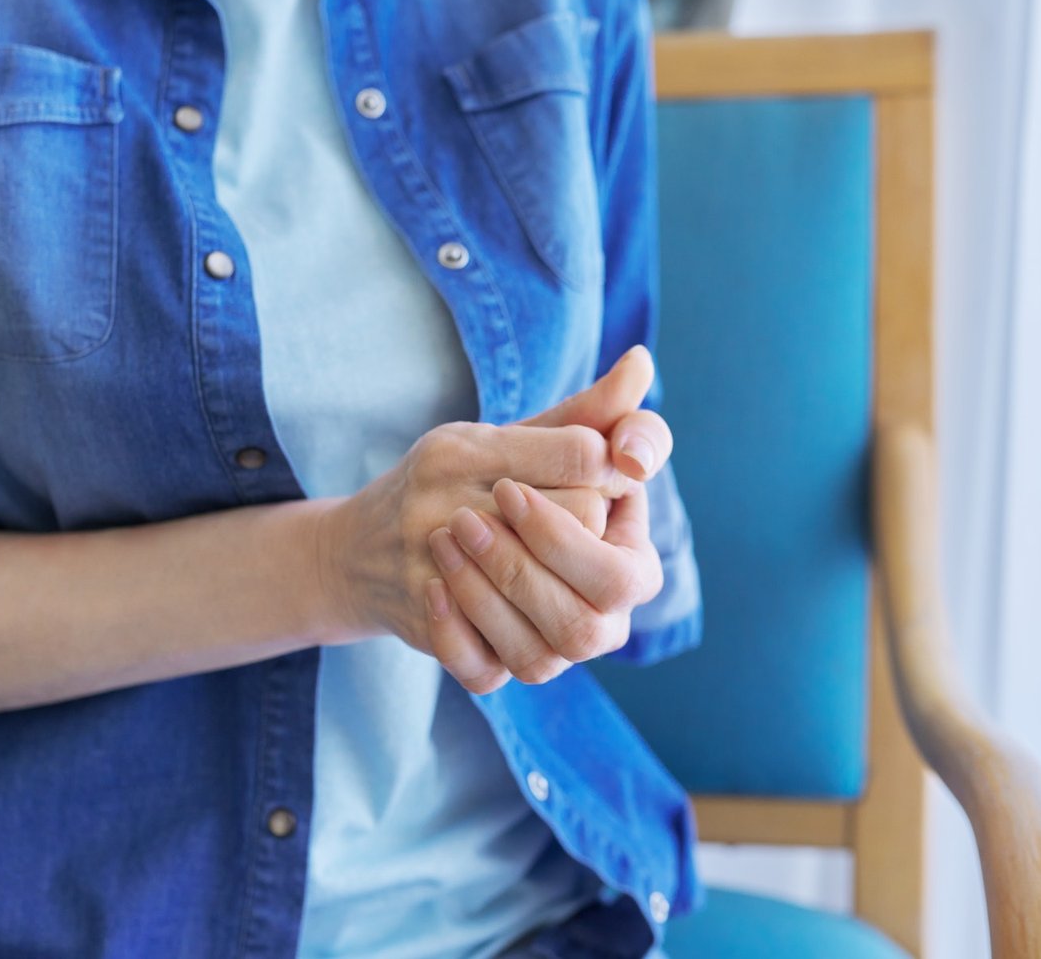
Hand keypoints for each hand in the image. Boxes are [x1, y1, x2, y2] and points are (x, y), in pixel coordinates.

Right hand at [316, 352, 653, 658]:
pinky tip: (514, 621)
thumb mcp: (502, 437)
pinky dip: (512, 645)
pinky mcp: (426, 631)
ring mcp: (431, 573)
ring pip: (557, 609)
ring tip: (550, 576)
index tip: (594, 473)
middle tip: (574, 525)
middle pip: (583, 523)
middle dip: (594, 526)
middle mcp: (441, 506)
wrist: (350, 553)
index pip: (585, 456)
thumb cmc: (445, 485)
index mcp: (463, 451)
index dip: (607, 466)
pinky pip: (497, 661)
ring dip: (566, 594)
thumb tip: (642, 364)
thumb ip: (578, 413)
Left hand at [425, 346, 674, 692]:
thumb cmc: (490, 477)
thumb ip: (590, 414)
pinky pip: (484, 676)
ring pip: (538, 657)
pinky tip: (433, 588)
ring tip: (443, 540)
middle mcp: (599, 619)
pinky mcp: (494, 671)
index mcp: (629, 563)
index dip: (564, 530)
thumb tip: (639, 363)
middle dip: (525, 570)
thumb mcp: (532, 440)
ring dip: (486, 597)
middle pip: (586, 625)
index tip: (508, 485)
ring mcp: (548, 653)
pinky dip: (455, 635)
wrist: (401, 532)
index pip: (619, 570)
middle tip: (468, 516)